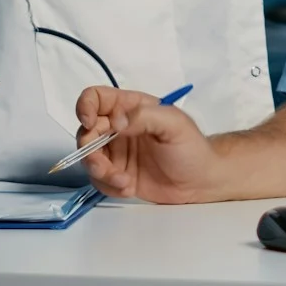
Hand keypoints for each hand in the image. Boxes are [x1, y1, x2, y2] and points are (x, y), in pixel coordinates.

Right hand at [73, 86, 224, 203]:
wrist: (200, 182)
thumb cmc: (191, 147)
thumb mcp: (174, 124)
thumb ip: (144, 117)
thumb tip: (116, 122)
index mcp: (130, 108)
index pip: (96, 98)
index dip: (85, 107)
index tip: (89, 122)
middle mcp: (119, 128)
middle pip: (86, 131)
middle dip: (89, 150)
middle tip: (104, 165)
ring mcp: (117, 152)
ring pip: (89, 158)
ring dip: (100, 171)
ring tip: (123, 181)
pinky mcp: (117, 174)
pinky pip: (99, 180)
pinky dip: (108, 186)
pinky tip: (129, 187)